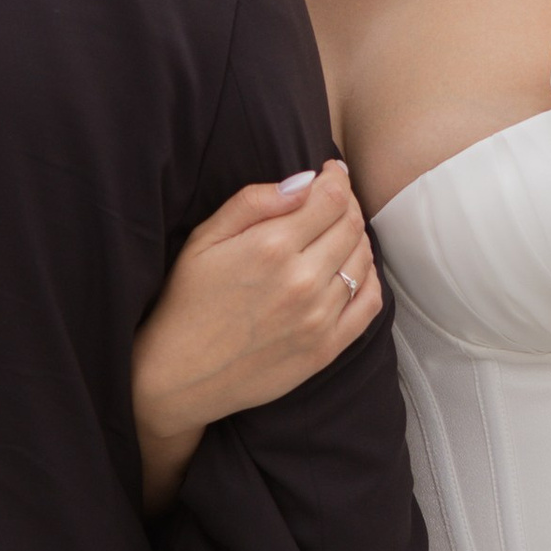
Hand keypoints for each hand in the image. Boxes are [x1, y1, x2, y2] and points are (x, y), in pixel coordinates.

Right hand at [133, 161, 383, 509]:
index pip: (331, 198)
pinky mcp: (327, 349)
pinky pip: (370, 304)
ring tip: (337, 233)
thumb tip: (304, 181)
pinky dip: (370, 279)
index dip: (337, 179)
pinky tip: (352, 270)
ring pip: (363, 260)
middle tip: (333, 201)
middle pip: (351, 225)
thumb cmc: (186, 303)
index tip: (331, 173)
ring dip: (357, 239)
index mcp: (271, 247)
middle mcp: (302, 280)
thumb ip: (254, 203)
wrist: (180, 376)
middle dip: (347, 204)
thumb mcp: (204, 240)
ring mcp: (319, 317)